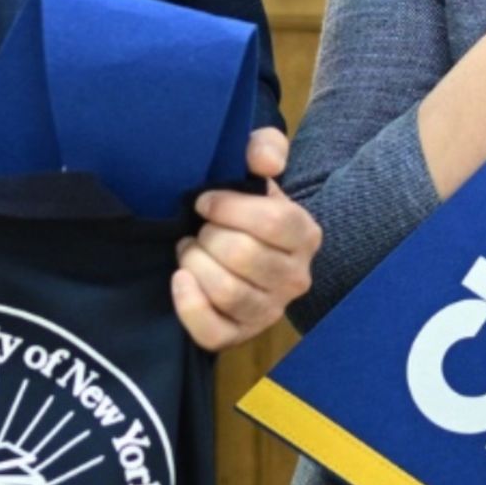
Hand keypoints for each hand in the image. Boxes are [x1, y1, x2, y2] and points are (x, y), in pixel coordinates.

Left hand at [173, 128, 321, 350]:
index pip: (272, 222)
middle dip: (208, 237)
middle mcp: (296, 278)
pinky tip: (180, 280)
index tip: (204, 201)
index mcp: (306, 235)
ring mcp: (270, 311)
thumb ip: (265, 148)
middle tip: (198, 230)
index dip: (229, 208)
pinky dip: (190, 305)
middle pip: (244, 256)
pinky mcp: (240, 336)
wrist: (245, 250)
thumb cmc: (249, 209)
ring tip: (189, 251)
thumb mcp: (259, 170)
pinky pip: (213, 330)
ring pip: (228, 292)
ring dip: (196, 265)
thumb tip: (265, 162)